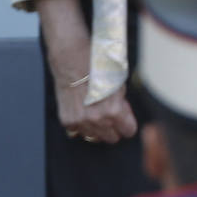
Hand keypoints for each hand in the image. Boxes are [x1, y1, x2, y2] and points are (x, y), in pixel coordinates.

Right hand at [37, 0, 136, 144]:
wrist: (72, 58)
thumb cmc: (96, 67)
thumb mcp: (119, 84)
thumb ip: (123, 106)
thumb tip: (123, 118)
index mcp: (114, 111)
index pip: (128, 131)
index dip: (127, 123)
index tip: (124, 118)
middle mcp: (97, 120)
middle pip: (112, 138)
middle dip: (113, 127)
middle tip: (108, 112)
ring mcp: (81, 121)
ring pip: (95, 138)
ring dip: (96, 127)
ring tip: (93, 109)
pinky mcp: (67, 120)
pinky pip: (78, 131)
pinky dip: (80, 123)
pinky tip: (81, 108)